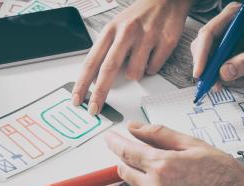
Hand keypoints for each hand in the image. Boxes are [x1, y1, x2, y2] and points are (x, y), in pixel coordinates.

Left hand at [72, 0, 192, 114]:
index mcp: (110, 30)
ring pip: (134, 74)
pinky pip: (153, 69)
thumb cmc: (137, 18)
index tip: (77, 99)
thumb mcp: (115, 29)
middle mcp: (127, 32)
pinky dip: (151, 67)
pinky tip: (152, 53)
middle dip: (100, 93)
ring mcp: (147, 36)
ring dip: (135, 73)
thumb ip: (104, 52)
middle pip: (109, 69)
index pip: (91, 61)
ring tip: (139, 57)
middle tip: (94, 109)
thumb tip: (92, 80)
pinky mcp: (166, 41)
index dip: (82, 83)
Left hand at [105, 121, 243, 185]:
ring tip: (166, 172)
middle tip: (136, 153)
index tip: (109, 138)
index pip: (126, 151)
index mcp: (163, 165)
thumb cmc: (225, 177)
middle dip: (126, 160)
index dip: (114, 143)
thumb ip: (160, 135)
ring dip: (140, 177)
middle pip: (125, 171)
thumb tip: (136, 128)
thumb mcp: (194, 145)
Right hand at [191, 2, 243, 89]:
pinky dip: (224, 77)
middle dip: (208, 69)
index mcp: (232, 17)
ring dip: (217, 76)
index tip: (200, 73)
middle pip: (202, 48)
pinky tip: (239, 80)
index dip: (201, 54)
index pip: (208, 34)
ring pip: (207, 60)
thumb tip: (224, 73)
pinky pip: (216, 66)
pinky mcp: (224, 51)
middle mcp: (223, 26)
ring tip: (237, 83)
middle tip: (215, 85)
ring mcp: (222, 39)